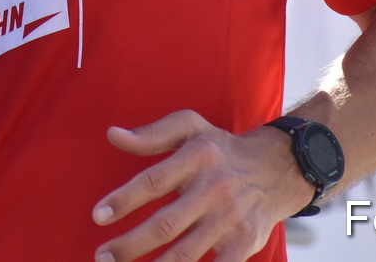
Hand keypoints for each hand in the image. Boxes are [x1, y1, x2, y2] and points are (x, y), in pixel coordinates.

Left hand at [93, 111, 304, 261]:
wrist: (278, 167)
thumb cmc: (220, 148)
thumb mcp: (191, 127)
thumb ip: (152, 134)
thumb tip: (113, 135)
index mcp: (198, 156)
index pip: (154, 181)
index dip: (124, 200)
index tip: (98, 216)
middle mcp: (215, 188)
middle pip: (165, 225)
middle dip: (129, 245)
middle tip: (102, 256)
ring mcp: (230, 219)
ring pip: (184, 254)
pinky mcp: (244, 244)